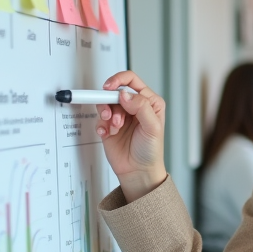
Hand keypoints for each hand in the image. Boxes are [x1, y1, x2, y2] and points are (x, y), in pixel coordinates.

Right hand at [95, 70, 167, 201]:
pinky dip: (101, 125)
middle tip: (111, 117)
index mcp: (148, 101)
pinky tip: (107, 134)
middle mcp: (134, 106)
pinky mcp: (109, 126)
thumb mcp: (152, 127)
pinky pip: (99, 118)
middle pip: (114, 91)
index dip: (118, 80)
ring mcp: (120, 115)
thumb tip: (124, 94)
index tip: (109, 87)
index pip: (131, 80)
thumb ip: (141, 107)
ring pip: (105, 104)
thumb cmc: (151, 150)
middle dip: (111, 103)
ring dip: (106, 115)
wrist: (138, 171)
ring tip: (113, 127)